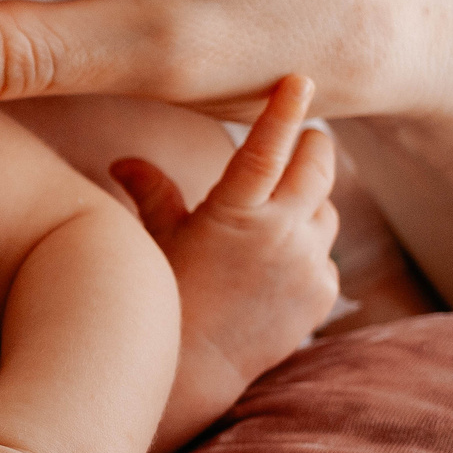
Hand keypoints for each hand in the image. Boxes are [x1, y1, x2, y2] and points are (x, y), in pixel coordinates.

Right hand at [114, 77, 340, 452]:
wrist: (192, 374)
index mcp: (235, 212)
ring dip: (309, 199)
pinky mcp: (322, 294)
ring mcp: (308, 264)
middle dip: (313, 144)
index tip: (300, 78)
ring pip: (327, 207)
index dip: (285, 106)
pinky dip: (307, 248)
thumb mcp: (154, 241)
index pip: (269, 145)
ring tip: (279, 207)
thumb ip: (151, 193)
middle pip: (320, 164)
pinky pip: (325, 254)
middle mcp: (282, 233)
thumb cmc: (162, 299)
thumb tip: (125, 161)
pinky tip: (275, 264)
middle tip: (304, 136)